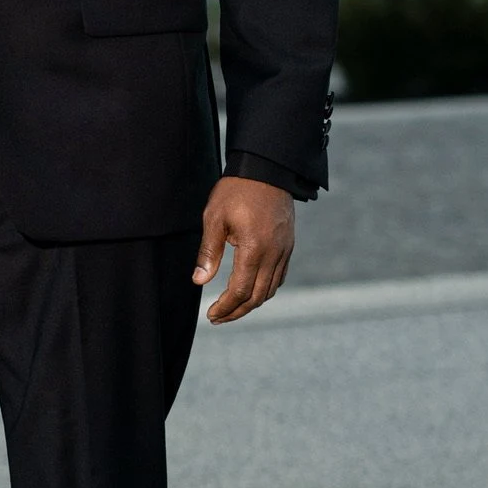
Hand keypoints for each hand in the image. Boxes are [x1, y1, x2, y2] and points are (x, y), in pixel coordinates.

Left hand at [194, 177, 294, 322]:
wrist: (267, 169)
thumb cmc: (236, 191)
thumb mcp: (214, 218)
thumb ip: (209, 252)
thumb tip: (199, 282)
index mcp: (254, 249)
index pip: (240, 290)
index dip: (225, 307)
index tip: (211, 315)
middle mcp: (274, 254)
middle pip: (257, 296)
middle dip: (237, 311)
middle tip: (218, 318)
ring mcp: (284, 251)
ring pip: (270, 289)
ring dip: (251, 303)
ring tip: (232, 308)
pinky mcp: (288, 245)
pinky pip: (279, 276)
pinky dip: (265, 289)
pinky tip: (251, 290)